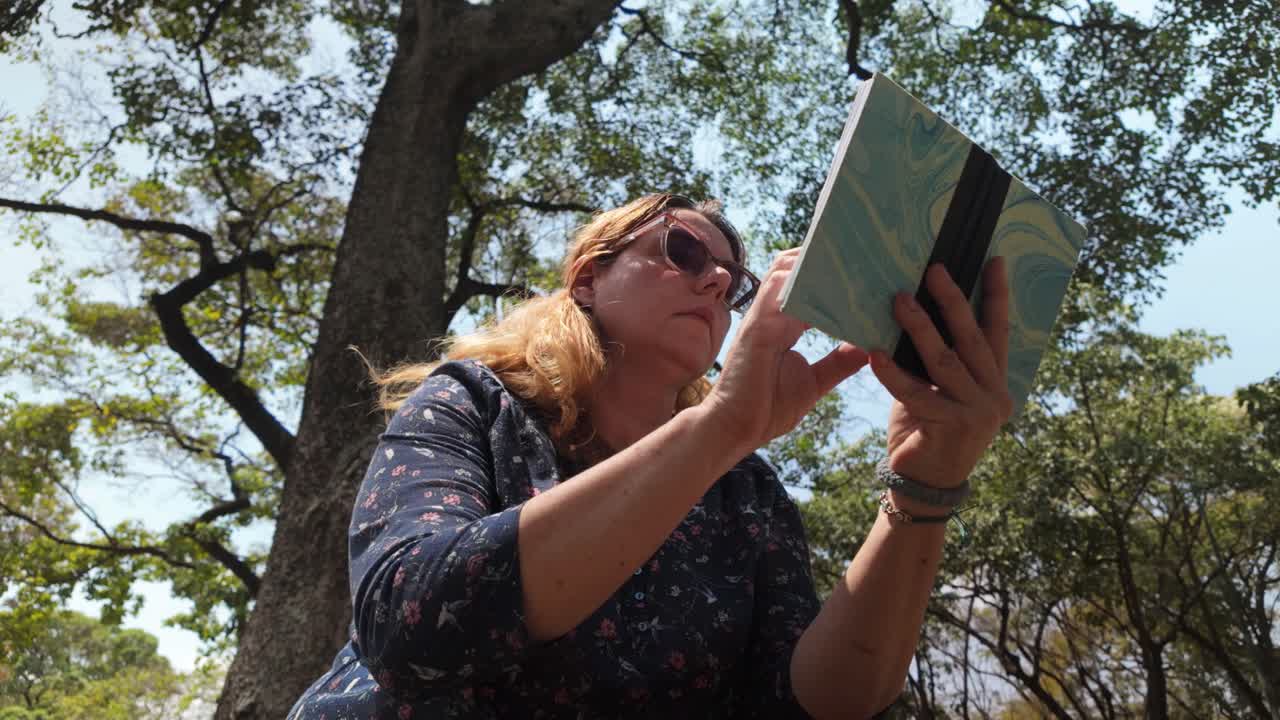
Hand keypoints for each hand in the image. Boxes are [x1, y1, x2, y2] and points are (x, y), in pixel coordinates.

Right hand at [704, 248, 869, 451]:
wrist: (736, 428)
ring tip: (846, 254)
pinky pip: (776, 290)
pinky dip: (798, 279)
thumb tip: (872, 346)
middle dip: (821, 254)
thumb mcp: (815, 381)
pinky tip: (826, 276)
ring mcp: (763, 316)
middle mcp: (773, 314)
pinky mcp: (757, 326)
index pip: (808, 284)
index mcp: (785, 323)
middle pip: (794, 266)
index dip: (830, 271)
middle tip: (859, 251)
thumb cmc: (768, 407)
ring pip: (784, 270)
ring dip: (812, 260)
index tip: (862, 268)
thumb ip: (840, 361)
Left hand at [873, 258, 1013, 488]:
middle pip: (972, 338)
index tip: (993, 259)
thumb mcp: (938, 388)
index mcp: (996, 380)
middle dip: (953, 300)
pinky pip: (916, 393)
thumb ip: (937, 358)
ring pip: (944, 360)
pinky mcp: (950, 428)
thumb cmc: (927, 428)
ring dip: (919, 327)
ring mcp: (977, 413)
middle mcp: (995, 394)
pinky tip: (873, 353)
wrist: (924, 484)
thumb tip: (918, 310)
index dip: (996, 295)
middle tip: (934, 269)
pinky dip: (893, 372)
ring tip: (898, 300)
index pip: (998, 330)